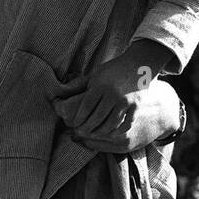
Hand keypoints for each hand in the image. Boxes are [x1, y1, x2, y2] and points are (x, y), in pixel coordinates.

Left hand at [54, 76, 180, 153]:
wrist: (139, 64)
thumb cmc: (112, 70)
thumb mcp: (94, 75)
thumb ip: (78, 85)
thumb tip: (58, 93)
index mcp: (100, 86)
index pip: (85, 108)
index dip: (78, 119)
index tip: (73, 125)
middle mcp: (113, 94)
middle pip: (96, 118)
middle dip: (87, 128)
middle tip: (81, 133)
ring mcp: (126, 102)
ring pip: (110, 125)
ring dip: (100, 132)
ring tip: (94, 134)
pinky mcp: (136, 107)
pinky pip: (125, 125)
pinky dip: (116, 131)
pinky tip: (110, 133)